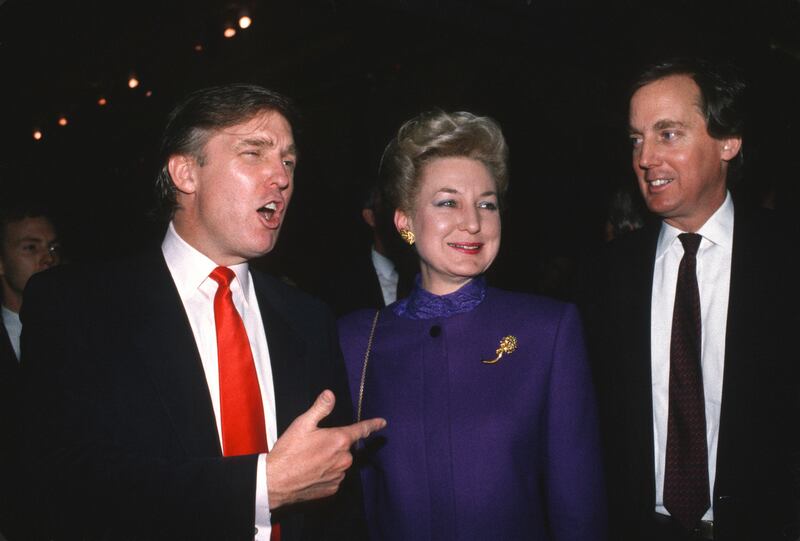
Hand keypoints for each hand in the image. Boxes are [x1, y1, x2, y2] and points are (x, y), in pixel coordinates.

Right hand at [266, 389, 385, 508]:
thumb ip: (320, 408)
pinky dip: (326, 473)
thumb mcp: (302, 424)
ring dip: (330, 460)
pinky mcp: (332, 489)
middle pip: (345, 447)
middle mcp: (344, 459)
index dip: (372, 425)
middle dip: (334, 444)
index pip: (361, 430)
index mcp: (339, 440)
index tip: (382, 423)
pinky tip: (311, 472)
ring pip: (340, 463)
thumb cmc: (288, 451)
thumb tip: (330, 394)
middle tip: (314, 446)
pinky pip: (334, 477)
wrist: (275, 481)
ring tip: (309, 460)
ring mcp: (339, 476)